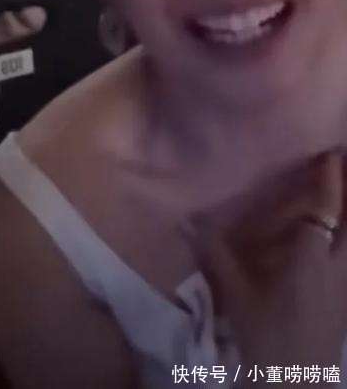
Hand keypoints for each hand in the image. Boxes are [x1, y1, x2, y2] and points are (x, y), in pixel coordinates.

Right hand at [190, 152, 346, 372]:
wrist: (296, 386)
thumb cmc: (265, 336)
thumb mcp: (237, 294)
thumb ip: (215, 253)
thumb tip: (185, 220)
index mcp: (311, 257)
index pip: (327, 207)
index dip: (331, 177)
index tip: (329, 150)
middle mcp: (339, 264)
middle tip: (339, 162)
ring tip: (340, 194)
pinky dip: (346, 236)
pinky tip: (336, 234)